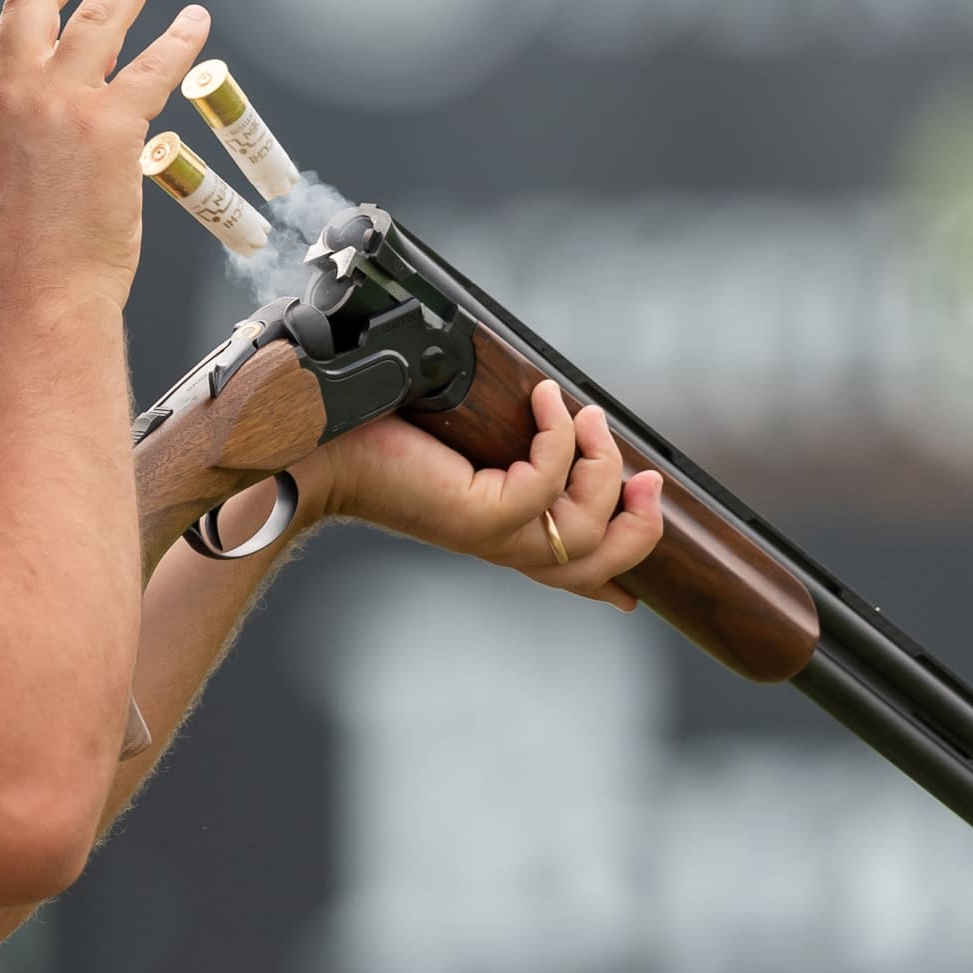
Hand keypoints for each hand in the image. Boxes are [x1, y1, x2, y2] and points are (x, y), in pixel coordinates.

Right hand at [0, 0, 210, 312]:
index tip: (69, 13)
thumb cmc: (22, 262)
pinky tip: (194, 22)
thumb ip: (17, 140)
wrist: (38, 298)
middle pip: (38, 0)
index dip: (45, 28)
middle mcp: (15, 93)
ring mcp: (63, 103)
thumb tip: (53, 122)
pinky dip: (179, 38)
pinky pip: (154, 65)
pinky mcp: (112, 124)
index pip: (13, 46)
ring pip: (100, 14)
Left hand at [307, 380, 665, 610]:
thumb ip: (508, 442)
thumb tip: (540, 407)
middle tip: (649, 476)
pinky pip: (546, 484)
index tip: (647, 554)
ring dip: (601, 463)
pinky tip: (544, 400)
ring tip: (584, 415)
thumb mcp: (465, 442)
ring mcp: (492, 535)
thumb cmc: (383, 435)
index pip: (574, 572)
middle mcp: (502, 544)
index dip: (622, 569)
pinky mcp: (479, 516)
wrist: (323, 446)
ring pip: (586, 529)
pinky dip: (557, 436)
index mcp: (500, 532)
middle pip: (600, 563)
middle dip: (641, 524)